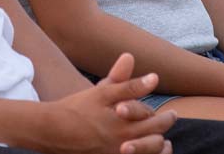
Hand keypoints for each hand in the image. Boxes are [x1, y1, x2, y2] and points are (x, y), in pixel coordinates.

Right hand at [39, 53, 175, 153]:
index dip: (164, 118)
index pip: (152, 121)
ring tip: (165, 142)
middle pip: (154, 141)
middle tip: (171, 121)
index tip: (173, 114)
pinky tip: (146, 151)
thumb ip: (129, 86)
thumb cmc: (77, 108)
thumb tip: (154, 78)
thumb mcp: (102, 92)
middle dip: (164, 130)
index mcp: (124, 124)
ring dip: (158, 148)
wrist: (51, 130)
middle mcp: (123, 143)